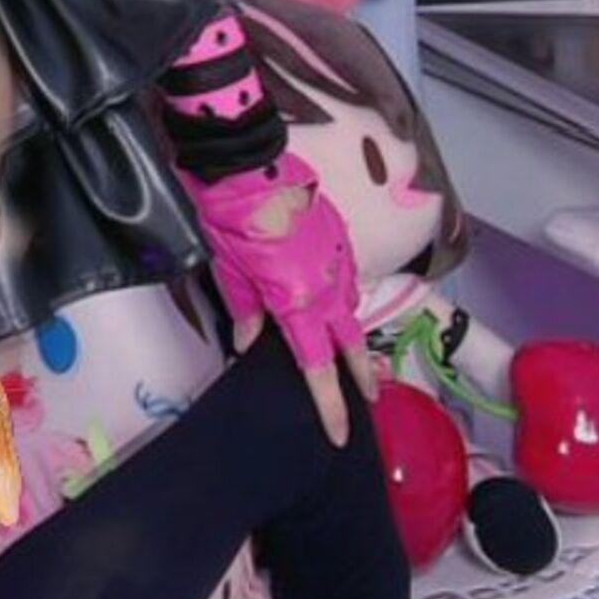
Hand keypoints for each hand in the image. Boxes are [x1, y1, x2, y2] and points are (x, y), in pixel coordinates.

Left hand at [189, 153, 378, 448]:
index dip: (330, 404)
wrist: (249, 165)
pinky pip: (348, 278)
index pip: (317, 366)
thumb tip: (249, 341)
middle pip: (350, 343)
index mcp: (297, 303)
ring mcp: (338, 261)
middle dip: (361, 375)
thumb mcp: (229, 271)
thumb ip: (245, 310)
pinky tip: (337, 300)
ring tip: (352, 356)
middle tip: (370, 399)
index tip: (339, 433)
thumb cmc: (231, 220)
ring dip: (352, 334)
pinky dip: (344, 295)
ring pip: (351, 309)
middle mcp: (327, 288)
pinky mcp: (340, 237)